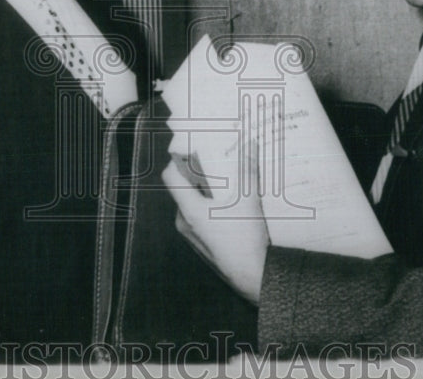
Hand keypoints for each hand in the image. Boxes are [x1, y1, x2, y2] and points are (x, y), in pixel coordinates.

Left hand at [161, 150, 268, 304]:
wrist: (253, 277)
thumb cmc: (246, 242)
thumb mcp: (248, 201)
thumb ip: (247, 170)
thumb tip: (248, 145)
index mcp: (189, 210)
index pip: (170, 177)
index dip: (177, 160)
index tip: (192, 150)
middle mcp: (184, 222)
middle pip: (182, 188)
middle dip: (196, 173)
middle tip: (214, 161)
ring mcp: (190, 235)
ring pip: (190, 204)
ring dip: (204, 191)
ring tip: (225, 182)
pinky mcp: (200, 243)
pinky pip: (197, 218)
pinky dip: (208, 207)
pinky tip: (228, 205)